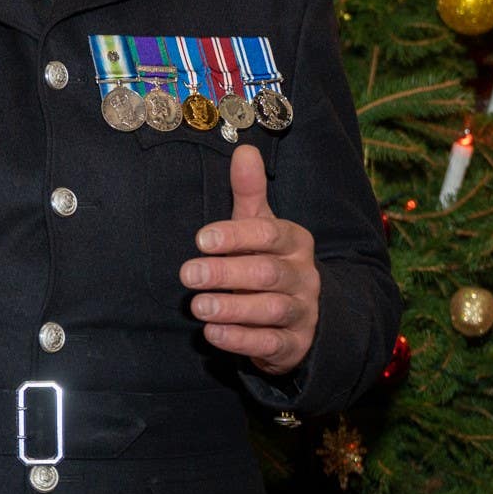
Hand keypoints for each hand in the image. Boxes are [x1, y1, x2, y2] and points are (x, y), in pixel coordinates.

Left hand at [179, 144, 319, 376]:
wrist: (304, 317)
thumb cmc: (270, 262)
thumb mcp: (261, 227)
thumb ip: (249, 193)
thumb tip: (244, 148)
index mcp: (295, 242)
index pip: (269, 234)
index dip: (236, 236)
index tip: (201, 239)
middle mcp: (304, 276)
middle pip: (267, 272)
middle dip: (226, 273)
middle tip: (188, 274)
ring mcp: (302, 312)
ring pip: (270, 309)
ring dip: (232, 307)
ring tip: (197, 306)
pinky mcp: (294, 345)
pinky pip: (270, 343)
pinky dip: (241, 339)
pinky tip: (213, 332)